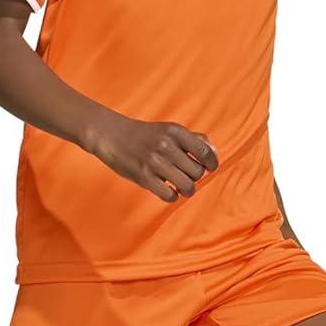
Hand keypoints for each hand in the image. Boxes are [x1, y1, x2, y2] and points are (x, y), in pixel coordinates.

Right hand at [86, 111, 218, 202]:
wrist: (111, 135)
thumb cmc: (144, 135)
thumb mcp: (168, 130)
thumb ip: (193, 139)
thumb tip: (214, 152)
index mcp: (175, 131)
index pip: (206, 151)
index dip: (212, 163)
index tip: (209, 168)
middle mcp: (166, 145)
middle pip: (198, 172)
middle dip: (195, 177)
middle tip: (186, 175)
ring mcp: (155, 162)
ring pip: (187, 186)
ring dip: (186, 190)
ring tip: (180, 186)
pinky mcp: (144, 177)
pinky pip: (169, 195)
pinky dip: (171, 196)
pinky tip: (166, 189)